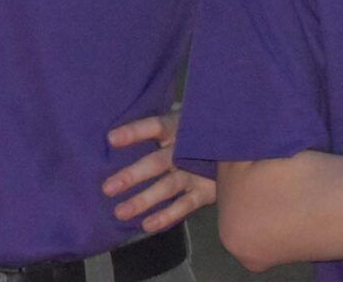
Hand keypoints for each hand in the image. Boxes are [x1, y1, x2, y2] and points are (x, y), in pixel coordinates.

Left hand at [102, 108, 215, 233]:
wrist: (236, 141)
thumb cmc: (194, 127)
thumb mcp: (179, 117)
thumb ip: (155, 124)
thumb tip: (117, 130)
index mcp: (177, 126)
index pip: (154, 126)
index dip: (134, 132)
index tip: (111, 139)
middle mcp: (186, 150)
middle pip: (156, 162)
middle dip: (132, 176)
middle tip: (107, 188)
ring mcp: (197, 172)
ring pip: (167, 188)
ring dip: (143, 201)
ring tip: (120, 212)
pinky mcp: (206, 191)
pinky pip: (184, 206)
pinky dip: (166, 216)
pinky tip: (147, 224)